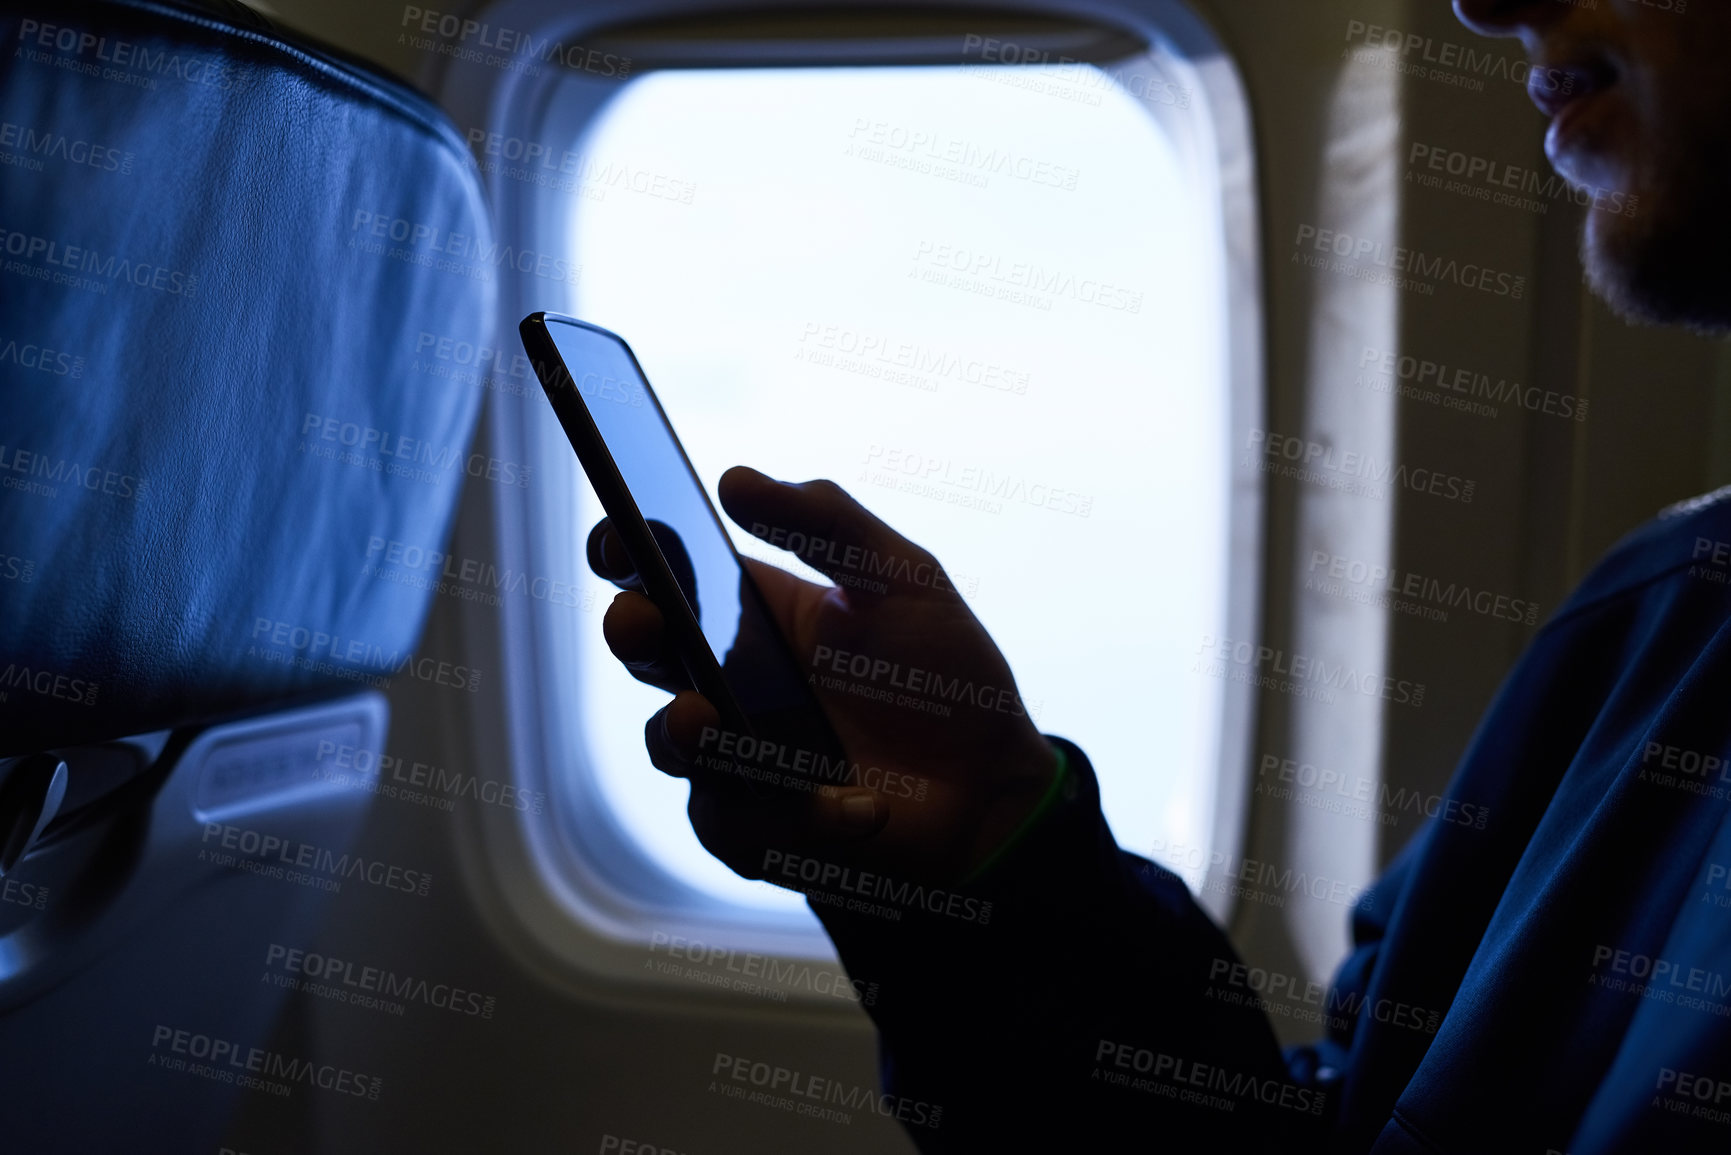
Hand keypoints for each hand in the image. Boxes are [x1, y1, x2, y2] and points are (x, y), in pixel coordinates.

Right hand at [589, 466, 1058, 888]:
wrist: (991, 788)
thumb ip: (828, 523)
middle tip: (644, 622)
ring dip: (681, 732)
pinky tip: (864, 808)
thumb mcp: (901, 580)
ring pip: (670, 746)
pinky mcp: (756, 832)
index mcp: (751, 613)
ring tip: (704, 717)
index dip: (625, 552)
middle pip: (645, 653)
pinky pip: (741, 827)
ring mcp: (733, 760)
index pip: (664, 573)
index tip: (620, 538)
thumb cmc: (943, 676)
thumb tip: (733, 479)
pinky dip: (803, 817)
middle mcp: (726, 683)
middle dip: (632, 632)